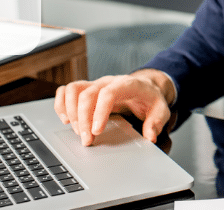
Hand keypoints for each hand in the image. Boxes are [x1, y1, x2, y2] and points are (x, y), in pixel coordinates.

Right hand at [53, 69, 174, 145]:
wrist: (144, 86)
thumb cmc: (150, 98)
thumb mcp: (161, 109)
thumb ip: (157, 122)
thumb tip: (150, 136)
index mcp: (126, 84)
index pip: (108, 93)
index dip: (99, 112)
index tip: (97, 131)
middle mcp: (107, 82)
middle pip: (87, 94)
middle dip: (83, 119)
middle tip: (87, 140)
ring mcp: (95, 84)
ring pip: (73, 89)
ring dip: (70, 112)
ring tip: (77, 131)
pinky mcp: (87, 89)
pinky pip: (66, 90)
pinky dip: (61, 104)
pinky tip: (66, 120)